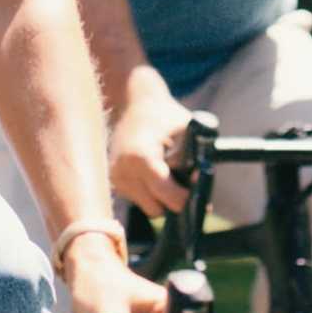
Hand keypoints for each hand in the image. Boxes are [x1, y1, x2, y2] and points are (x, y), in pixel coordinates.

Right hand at [109, 89, 193, 216]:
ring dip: (161, 196)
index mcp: (140, 158)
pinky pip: (139, 199)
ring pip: (148, 207)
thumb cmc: (164, 116)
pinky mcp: (113, 180)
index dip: (187, 197)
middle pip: (157, 209)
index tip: (196, 187)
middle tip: (184, 180)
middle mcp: (123, 172)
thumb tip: (199, 192)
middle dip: (173, 199)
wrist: (133, 103)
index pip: (168, 198)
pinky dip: (150, 191)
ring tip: (167, 171)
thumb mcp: (186, 133)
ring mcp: (115, 178)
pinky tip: (153, 172)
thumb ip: (193, 162)